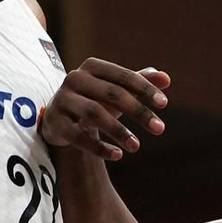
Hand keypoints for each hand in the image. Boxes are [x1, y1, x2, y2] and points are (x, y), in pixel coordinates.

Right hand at [38, 61, 168, 162]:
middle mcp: (75, 78)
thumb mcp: (117, 91)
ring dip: (118, 131)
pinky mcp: (55, 122)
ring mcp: (62, 99)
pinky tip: (118, 155)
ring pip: (94, 113)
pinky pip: (78, 136)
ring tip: (137, 146)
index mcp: (92, 67)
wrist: (61, 120)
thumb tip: (166, 78)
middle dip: (138, 112)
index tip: (164, 104)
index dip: (145, 89)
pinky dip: (99, 147)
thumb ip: (140, 83)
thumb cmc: (95, 101)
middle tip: (160, 128)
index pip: (123, 77)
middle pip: (112, 94)